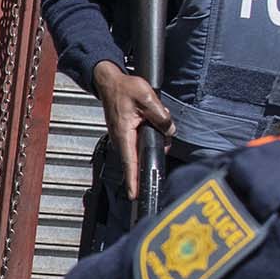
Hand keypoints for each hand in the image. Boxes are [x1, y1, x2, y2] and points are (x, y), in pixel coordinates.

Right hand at [94, 60, 174, 200]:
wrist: (109, 82)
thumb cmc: (123, 88)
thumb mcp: (146, 97)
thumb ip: (160, 115)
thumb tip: (170, 129)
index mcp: (124, 134)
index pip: (130, 163)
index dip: (133, 180)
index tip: (134, 195)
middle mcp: (121, 140)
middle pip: (140, 158)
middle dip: (154, 152)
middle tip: (161, 134)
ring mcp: (123, 138)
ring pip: (142, 149)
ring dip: (153, 140)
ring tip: (154, 118)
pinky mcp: (126, 134)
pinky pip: (140, 142)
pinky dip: (149, 135)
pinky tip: (152, 121)